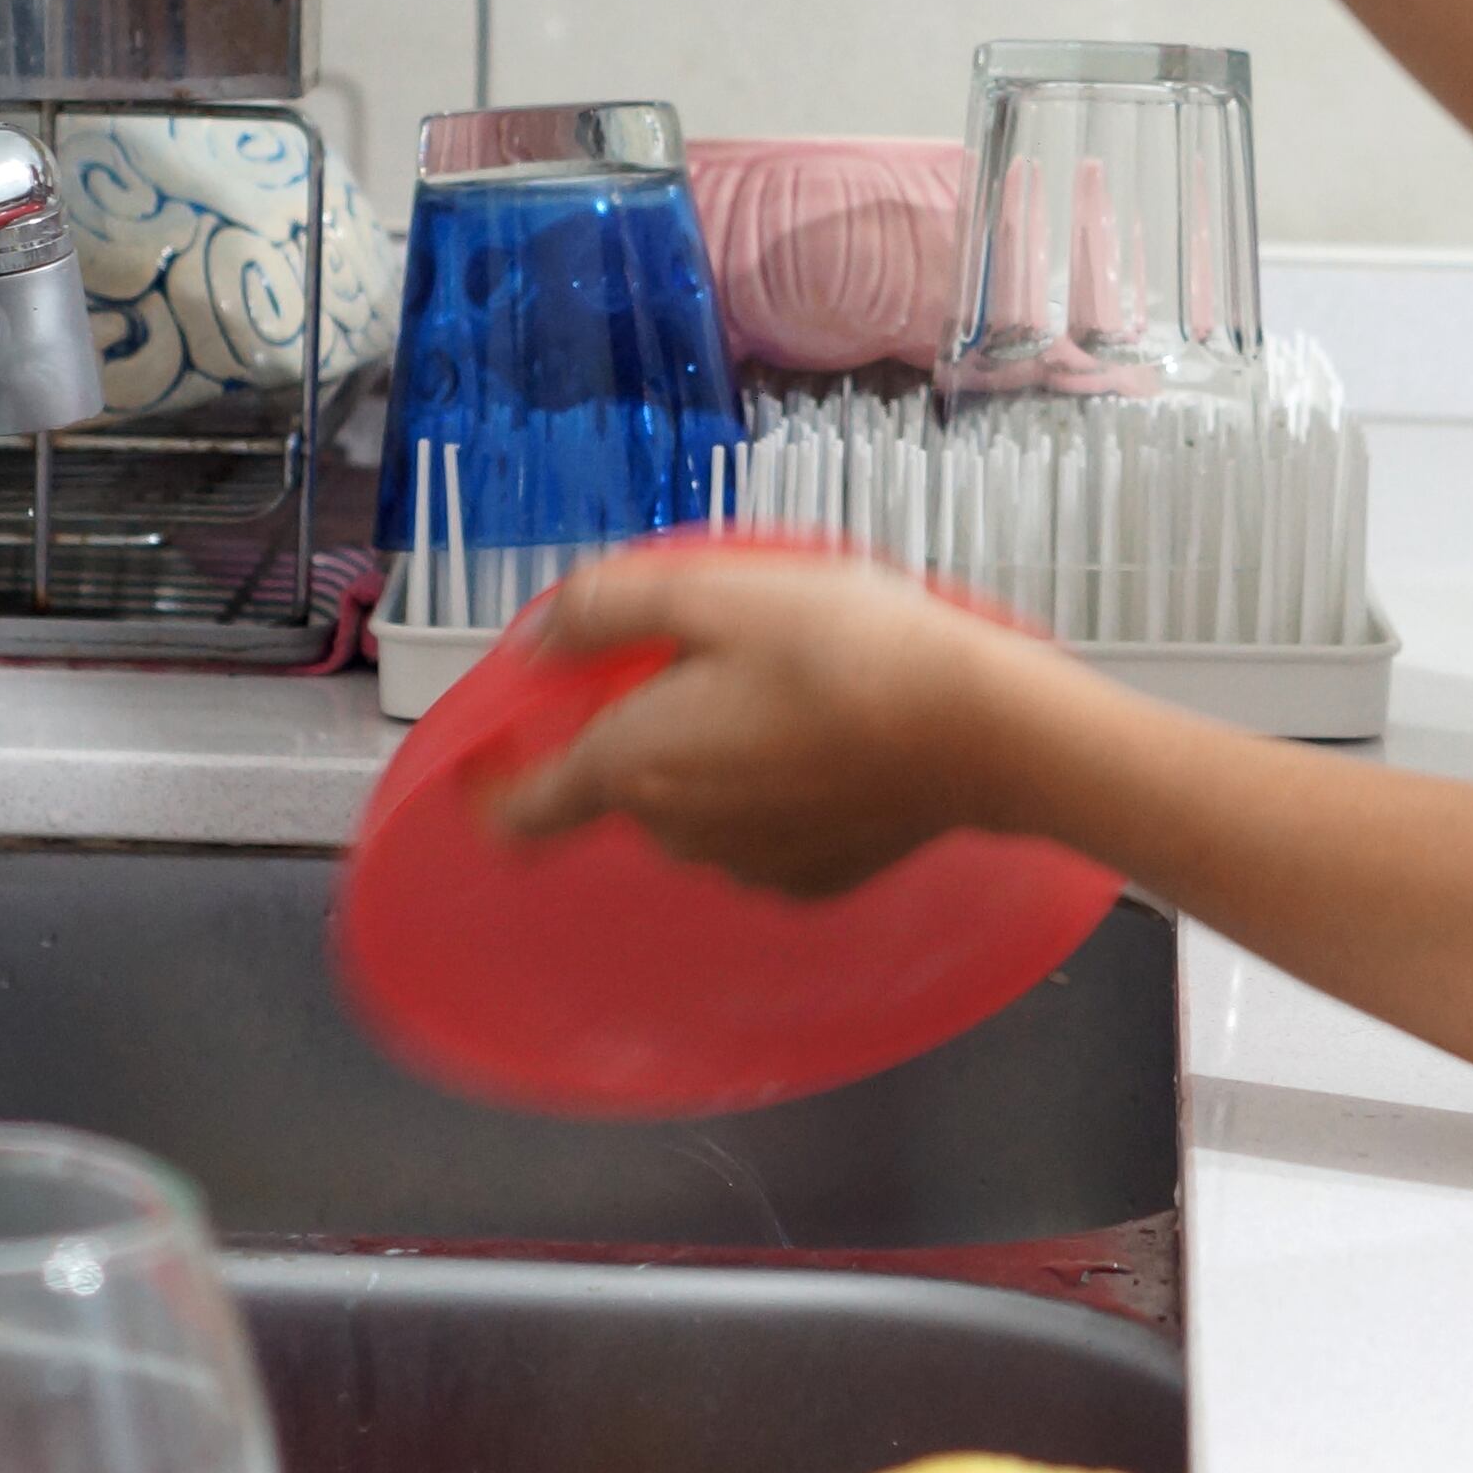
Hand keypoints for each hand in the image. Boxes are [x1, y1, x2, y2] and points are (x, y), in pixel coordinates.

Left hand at [481, 547, 1097, 897]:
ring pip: (695, 809)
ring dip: (713, 758)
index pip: (520, 811)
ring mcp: (747, 868)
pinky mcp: (813, 882)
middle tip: (708, 658)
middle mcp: (678, 834)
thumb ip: (605, 609)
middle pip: (621, 786)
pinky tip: (829, 742)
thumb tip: (539, 640)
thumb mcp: (714, 590)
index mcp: (635, 765)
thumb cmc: (846, 648)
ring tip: (784, 692)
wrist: (981, 732)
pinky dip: (775, 794)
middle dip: (641, 728)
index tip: (498, 748)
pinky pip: (762, 834)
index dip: (492, 783)